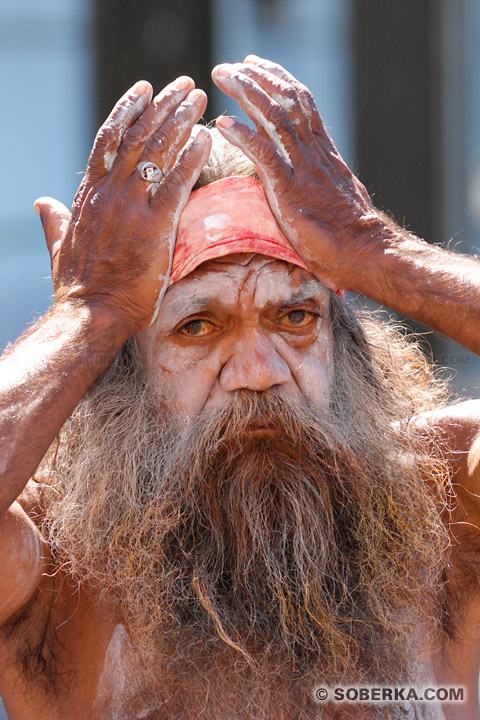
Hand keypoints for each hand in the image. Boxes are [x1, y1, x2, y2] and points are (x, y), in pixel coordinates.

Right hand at [35, 77, 211, 334]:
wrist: (90, 315)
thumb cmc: (78, 287)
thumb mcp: (59, 246)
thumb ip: (54, 221)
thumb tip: (42, 204)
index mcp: (89, 196)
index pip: (108, 140)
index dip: (127, 111)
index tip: (144, 90)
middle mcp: (109, 194)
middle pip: (137, 136)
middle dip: (162, 106)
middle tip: (183, 85)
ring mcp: (131, 208)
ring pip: (156, 151)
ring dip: (179, 120)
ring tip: (198, 97)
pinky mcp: (154, 227)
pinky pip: (176, 183)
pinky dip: (191, 157)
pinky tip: (205, 137)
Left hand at [212, 56, 389, 290]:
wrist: (365, 251)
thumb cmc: (351, 233)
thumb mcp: (338, 196)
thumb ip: (324, 181)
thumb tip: (318, 180)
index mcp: (323, 152)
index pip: (301, 103)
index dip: (278, 80)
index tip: (256, 66)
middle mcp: (313, 152)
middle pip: (286, 100)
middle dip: (257, 77)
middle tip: (230, 66)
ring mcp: (302, 169)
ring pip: (273, 117)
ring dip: (245, 93)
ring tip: (222, 76)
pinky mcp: (290, 189)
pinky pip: (264, 154)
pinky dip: (242, 136)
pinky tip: (224, 124)